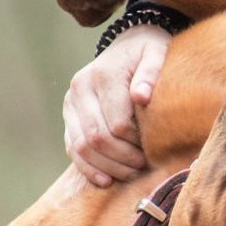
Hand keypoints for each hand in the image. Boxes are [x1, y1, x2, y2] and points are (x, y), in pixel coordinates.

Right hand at [64, 24, 172, 186]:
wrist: (127, 45)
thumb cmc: (147, 52)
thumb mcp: (157, 52)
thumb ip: (151, 71)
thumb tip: (142, 97)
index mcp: (101, 75)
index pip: (117, 122)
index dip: (136, 142)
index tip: (155, 147)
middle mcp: (80, 89)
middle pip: (97, 138)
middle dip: (123, 158)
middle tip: (145, 166)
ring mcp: (70, 104)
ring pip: (82, 147)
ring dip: (107, 167)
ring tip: (132, 174)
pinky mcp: (68, 116)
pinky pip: (73, 148)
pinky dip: (89, 168)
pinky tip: (107, 180)